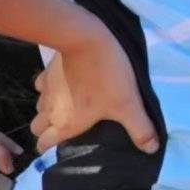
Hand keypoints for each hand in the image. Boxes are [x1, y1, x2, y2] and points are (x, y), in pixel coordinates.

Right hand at [29, 24, 159, 156]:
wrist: (87, 40)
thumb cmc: (106, 77)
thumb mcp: (128, 105)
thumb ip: (140, 129)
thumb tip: (151, 149)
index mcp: (65, 124)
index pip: (43, 145)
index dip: (49, 146)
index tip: (61, 144)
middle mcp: (49, 111)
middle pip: (38, 127)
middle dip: (48, 128)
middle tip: (68, 123)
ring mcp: (45, 91)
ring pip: (40, 107)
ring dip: (50, 108)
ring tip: (69, 103)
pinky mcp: (46, 72)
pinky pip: (43, 85)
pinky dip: (51, 87)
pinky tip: (66, 81)